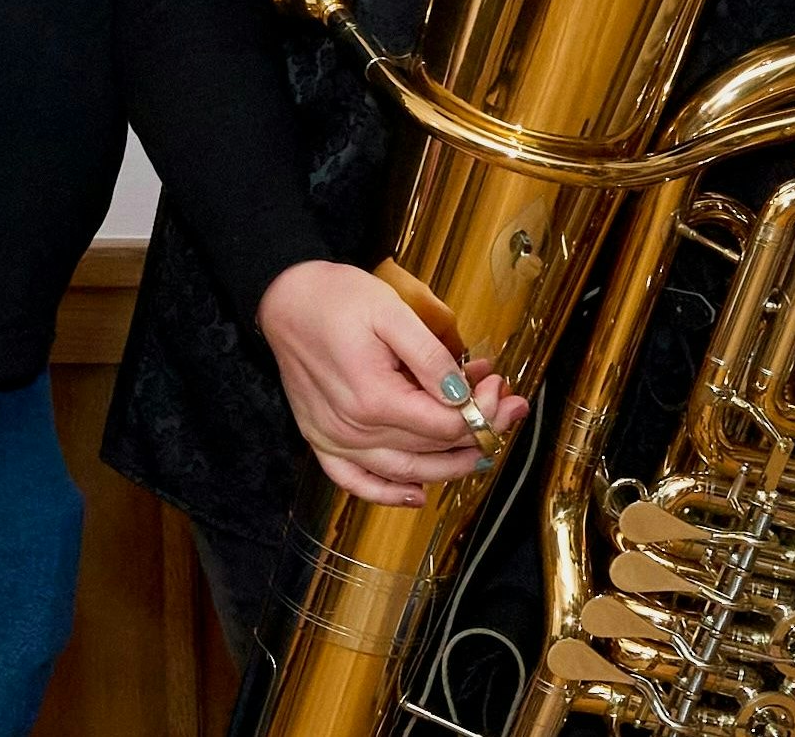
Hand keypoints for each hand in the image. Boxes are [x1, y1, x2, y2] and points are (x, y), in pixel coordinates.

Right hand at [256, 261, 528, 506]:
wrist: (286, 300)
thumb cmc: (338, 299)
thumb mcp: (393, 314)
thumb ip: (429, 358)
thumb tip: (462, 394)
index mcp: (374, 398)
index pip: (446, 426)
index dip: (483, 412)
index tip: (501, 387)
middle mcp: (353, 429)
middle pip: (431, 451)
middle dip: (479, 434)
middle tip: (508, 410)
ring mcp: (334, 439)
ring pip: (404, 473)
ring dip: (449, 466)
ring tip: (482, 446)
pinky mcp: (321, 440)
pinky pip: (355, 481)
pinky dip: (386, 494)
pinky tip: (416, 495)